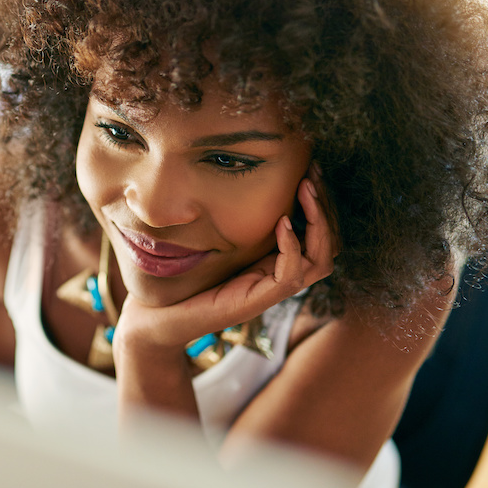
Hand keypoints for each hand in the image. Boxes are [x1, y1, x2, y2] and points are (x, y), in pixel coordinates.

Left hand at [113, 167, 337, 364]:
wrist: (158, 315)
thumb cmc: (187, 275)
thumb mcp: (221, 240)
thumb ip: (242, 220)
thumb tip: (253, 182)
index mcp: (277, 262)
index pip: (321, 236)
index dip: (322, 204)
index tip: (311, 172)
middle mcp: (281, 277)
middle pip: (329, 247)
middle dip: (325, 208)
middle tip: (312, 176)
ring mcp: (270, 292)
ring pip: (320, 262)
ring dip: (318, 224)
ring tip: (305, 191)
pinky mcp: (255, 301)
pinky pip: (289, 277)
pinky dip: (292, 248)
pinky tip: (281, 223)